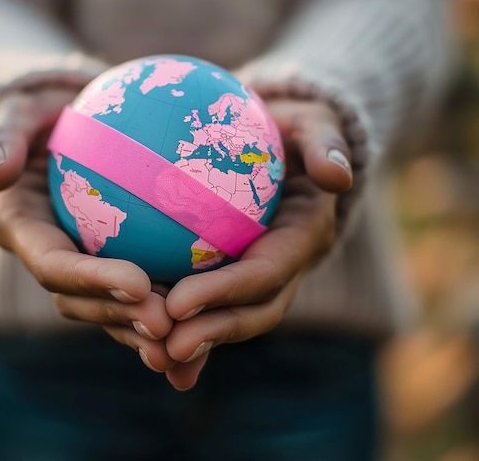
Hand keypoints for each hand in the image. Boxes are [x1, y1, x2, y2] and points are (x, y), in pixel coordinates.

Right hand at [0, 88, 175, 370]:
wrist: (52, 125)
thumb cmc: (34, 114)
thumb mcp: (14, 113)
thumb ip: (2, 140)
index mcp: (22, 228)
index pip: (54, 264)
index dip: (92, 280)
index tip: (139, 285)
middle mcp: (49, 253)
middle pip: (81, 300)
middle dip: (121, 318)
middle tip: (169, 326)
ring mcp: (78, 260)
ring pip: (109, 306)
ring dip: (144, 327)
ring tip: (191, 337)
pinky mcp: (105, 255)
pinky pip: (135, 286)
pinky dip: (165, 302)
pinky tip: (208, 304)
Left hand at [161, 98, 353, 389]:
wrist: (284, 138)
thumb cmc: (294, 125)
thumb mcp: (314, 122)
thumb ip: (325, 143)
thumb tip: (336, 177)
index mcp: (303, 234)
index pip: (266, 273)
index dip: (227, 293)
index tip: (179, 303)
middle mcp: (284, 262)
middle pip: (252, 310)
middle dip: (212, 333)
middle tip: (165, 349)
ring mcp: (260, 270)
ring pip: (231, 314)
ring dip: (198, 341)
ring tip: (153, 357)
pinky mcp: (235, 267)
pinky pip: (211, 298)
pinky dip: (185, 322)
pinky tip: (142, 334)